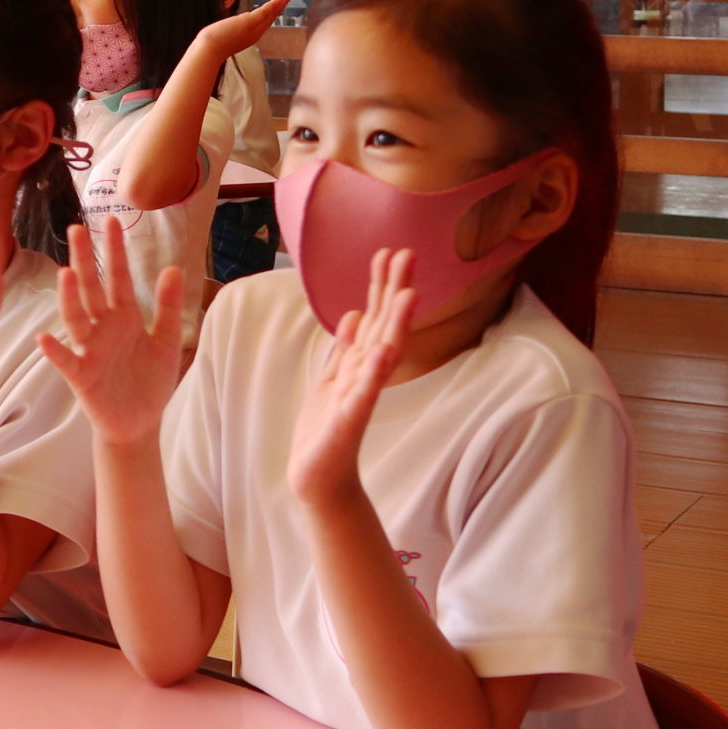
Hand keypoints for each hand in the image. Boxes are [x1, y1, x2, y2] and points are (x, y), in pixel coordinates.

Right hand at [36, 216, 182, 445]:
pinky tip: (44, 337)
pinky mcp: (82, 376)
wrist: (140, 423)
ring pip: (76, 318)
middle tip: (76, 229)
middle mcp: (103, 327)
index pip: (117, 277)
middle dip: (85, 261)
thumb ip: (167, 306)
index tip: (110, 221)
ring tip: (65, 274)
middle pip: (91, 288)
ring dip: (69, 298)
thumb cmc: (150, 381)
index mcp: (124, 317)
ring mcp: (89, 350)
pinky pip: (66, 360)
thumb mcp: (168, 341)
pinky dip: (55, 350)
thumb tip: (173, 268)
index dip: (114, 251)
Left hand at [197, 0, 302, 59]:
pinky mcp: (252, 21)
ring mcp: (255, 28)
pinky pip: (269, 8)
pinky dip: (280, 0)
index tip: (279, 4)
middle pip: (272, 16)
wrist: (209, 51)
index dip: (273, 13)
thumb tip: (215, 31)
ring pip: (274, 10)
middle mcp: (255, 33)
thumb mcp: (219, 37)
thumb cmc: (210, 47)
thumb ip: (222, 33)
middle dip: (283, 4)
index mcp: (249, 36)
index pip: (263, 22)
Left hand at [286, 248, 416, 510]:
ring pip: (380, 354)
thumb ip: (345, 348)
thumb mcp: (332, 379)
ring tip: (408, 295)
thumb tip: (356, 314)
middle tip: (409, 255)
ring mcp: (359, 396)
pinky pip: (363, 392)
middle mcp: (365, 375)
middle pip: (383, 326)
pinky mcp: (348, 420)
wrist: (318, 477)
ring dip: (395, 325)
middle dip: (394, 291)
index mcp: (358, 363)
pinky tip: (383, 351)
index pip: (374, 316)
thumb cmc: (325, 429)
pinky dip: (373, 372)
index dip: (382, 286)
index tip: (393, 251)